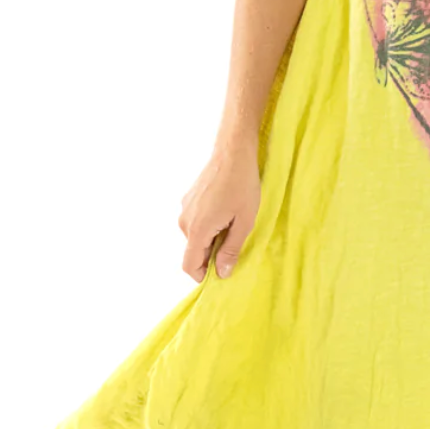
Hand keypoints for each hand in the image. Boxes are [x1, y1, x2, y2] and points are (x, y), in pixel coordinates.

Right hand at [178, 141, 261, 281]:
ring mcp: (184, 208)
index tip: (219, 273)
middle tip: (235, 241)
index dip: (202, 276)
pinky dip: (208, 224)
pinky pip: (195, 221)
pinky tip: (226, 210)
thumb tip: (221, 273)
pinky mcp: (188, 199)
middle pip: (194, 250)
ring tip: (233, 222)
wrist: (232, 152)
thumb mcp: (244, 222)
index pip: (189, 265)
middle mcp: (185, 221)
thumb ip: (231, 250)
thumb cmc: (242, 186)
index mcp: (197, 230)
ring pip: (195, 236)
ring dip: (211, 237)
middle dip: (211, 253)